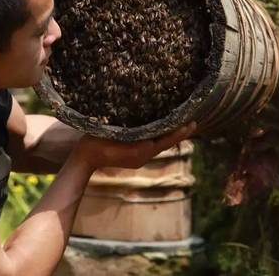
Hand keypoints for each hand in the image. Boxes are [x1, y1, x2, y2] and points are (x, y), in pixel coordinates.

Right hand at [73, 121, 196, 170]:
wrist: (85, 157)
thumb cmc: (97, 147)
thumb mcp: (115, 143)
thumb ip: (133, 145)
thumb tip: (151, 143)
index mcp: (141, 153)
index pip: (165, 142)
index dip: (178, 133)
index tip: (191, 124)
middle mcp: (143, 155)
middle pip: (166, 143)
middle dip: (179, 133)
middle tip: (193, 122)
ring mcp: (139, 155)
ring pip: (160, 144)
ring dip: (171, 134)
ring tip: (182, 123)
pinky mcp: (133, 152)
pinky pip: (152, 143)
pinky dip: (161, 135)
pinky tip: (162, 127)